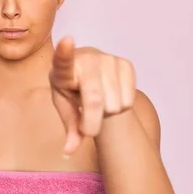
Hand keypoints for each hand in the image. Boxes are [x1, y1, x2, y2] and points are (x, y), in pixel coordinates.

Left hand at [49, 37, 135, 154]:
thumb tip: (68, 152)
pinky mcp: (125, 63)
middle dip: (92, 123)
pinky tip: (111, 96)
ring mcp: (107, 59)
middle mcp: (86, 59)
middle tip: (89, 129)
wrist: (89, 72)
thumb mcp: (66, 109)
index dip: (65, 51)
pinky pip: (128, 99)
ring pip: (114, 103)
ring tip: (99, 103)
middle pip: (94, 99)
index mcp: (63, 69)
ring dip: (108, 113)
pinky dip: (121, 107)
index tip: (67, 41)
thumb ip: (69, 129)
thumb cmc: (72, 92)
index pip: (63, 60)